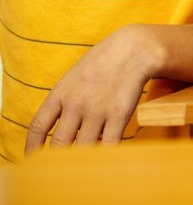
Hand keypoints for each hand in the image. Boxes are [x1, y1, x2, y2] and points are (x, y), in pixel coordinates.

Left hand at [25, 25, 159, 153]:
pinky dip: (104, 156)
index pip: (38, 128)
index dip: (32, 148)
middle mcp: (75, 104)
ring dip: (82, 159)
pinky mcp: (118, 115)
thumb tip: (61, 130)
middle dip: (57, 159)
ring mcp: (97, 110)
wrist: (134, 49)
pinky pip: (107, 145)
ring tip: (83, 166)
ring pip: (82, 148)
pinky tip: (104, 158)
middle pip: (59, 144)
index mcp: (60, 94)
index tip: (33, 159)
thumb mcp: (75, 77)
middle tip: (60, 169)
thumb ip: (64, 102)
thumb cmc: (105, 63)